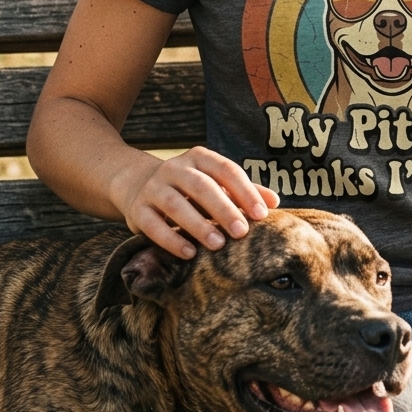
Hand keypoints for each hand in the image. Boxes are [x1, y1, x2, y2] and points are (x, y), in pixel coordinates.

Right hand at [111, 146, 278, 258]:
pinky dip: (171, 240)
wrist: (138, 185)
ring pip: (175, 204)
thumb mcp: (216, 184)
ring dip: (198, 225)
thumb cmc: (191, 189)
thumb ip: (243, 192)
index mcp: (199, 158)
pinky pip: (153, 225)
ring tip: (218, 245)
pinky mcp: (137, 210)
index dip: (245, 191)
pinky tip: (189, 253)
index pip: (226, 170)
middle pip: (201, 186)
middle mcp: (174, 168)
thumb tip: (274, 202)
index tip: (261, 214)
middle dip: (223, 209)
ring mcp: (153, 188)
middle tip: (242, 232)